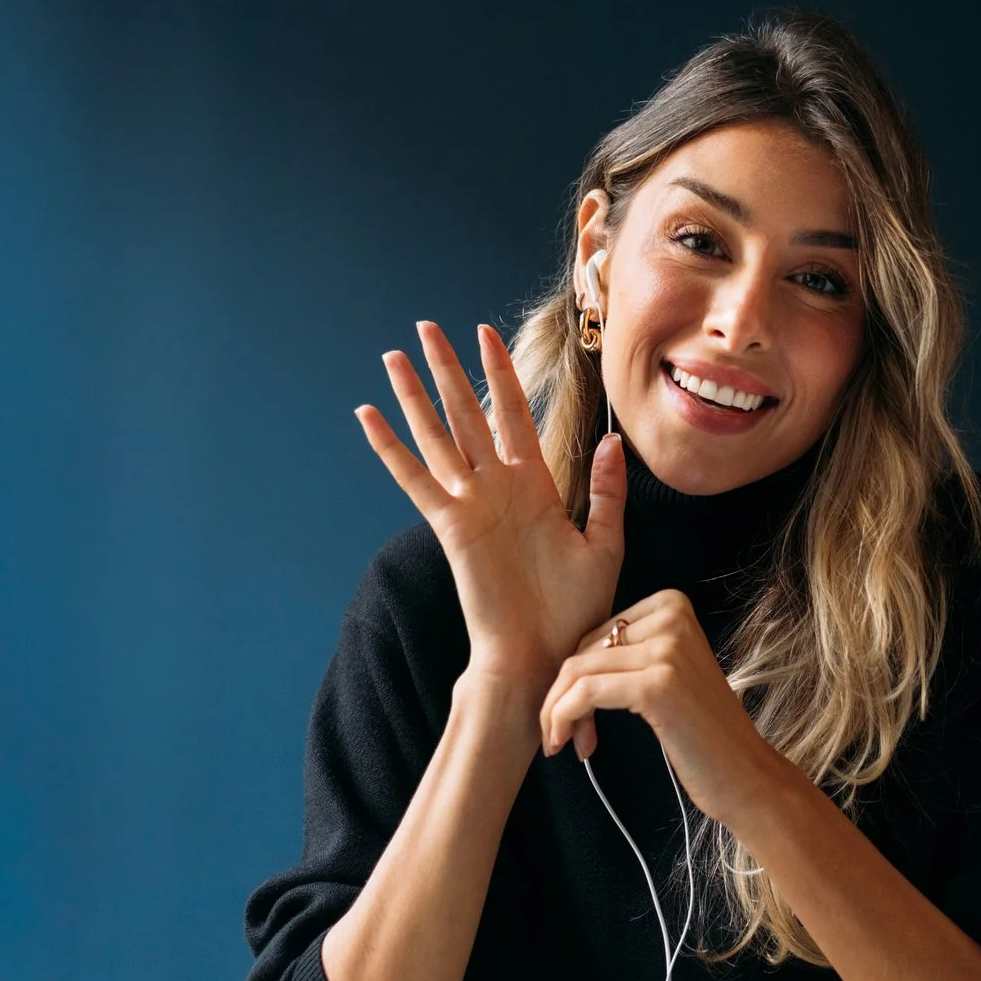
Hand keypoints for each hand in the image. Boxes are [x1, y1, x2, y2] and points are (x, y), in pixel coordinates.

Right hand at [355, 320, 626, 724]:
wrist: (545, 654)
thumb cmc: (575, 611)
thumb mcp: (604, 545)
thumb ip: (607, 493)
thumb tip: (612, 440)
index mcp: (534, 486)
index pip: (513, 414)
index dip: (500, 373)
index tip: (486, 334)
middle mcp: (497, 487)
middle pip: (468, 412)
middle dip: (449, 369)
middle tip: (427, 326)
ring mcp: (471, 503)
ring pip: (438, 435)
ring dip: (416, 395)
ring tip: (395, 355)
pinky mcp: (451, 524)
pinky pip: (415, 478)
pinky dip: (391, 447)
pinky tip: (368, 415)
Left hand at [538, 589, 785, 824]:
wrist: (745, 774)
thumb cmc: (702, 732)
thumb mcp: (667, 672)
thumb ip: (628, 654)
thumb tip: (563, 666)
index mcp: (673, 605)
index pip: (596, 633)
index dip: (576, 676)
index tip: (579, 714)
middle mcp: (672, 618)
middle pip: (583, 651)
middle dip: (564, 696)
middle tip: (568, 736)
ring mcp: (667, 650)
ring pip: (578, 672)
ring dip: (558, 712)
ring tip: (565, 743)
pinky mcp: (657, 685)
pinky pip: (585, 694)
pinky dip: (565, 719)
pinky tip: (574, 747)